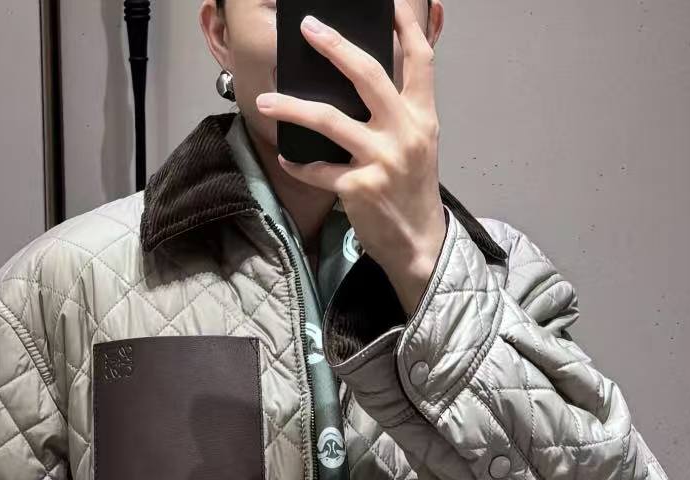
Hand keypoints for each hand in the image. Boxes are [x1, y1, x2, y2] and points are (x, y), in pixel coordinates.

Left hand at [255, 0, 446, 314]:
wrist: (419, 244)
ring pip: (330, 120)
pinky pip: (318, 169)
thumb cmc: (412, 192)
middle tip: (308, 28)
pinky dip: (299, 165)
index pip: (420, 59)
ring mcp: (382, 160)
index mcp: (423, 116)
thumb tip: (374, 77)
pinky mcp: (359, 188)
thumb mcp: (420, 143)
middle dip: (335, 47)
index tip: (391, 0)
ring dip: (292, 108)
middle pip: (369, 75)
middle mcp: (405, 132)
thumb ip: (403, 108)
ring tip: (266, 102)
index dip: (406, 24)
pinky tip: (287, 160)